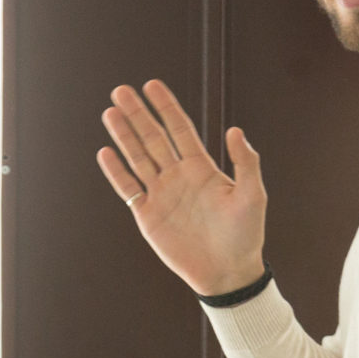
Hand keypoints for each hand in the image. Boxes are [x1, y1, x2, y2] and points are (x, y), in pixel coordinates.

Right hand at [96, 80, 267, 297]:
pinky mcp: (148, 215)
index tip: (152, 85)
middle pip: (153, 138)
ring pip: (137, 158)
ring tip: (110, 112)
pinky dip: (117, 171)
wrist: (227, 272)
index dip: (166, 107)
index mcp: (201, 167)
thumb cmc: (245, 234)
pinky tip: (106, 152)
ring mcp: (161, 194)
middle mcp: (178, 176)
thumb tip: (235, 129)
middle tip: (121, 90)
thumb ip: (245, 162)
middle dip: (137, 114)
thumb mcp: (252, 195)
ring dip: (124, 135)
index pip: (180, 129)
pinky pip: (128, 189)